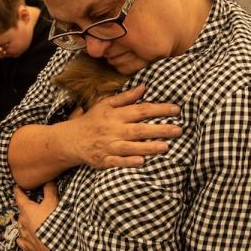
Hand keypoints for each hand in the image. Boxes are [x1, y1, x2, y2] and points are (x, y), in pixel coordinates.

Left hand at [14, 182, 58, 250]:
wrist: (56, 246)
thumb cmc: (53, 222)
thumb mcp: (53, 202)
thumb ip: (49, 190)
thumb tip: (48, 181)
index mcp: (27, 210)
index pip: (19, 197)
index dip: (18, 191)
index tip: (16, 187)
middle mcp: (22, 222)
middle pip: (21, 212)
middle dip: (25, 208)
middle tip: (30, 205)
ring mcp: (24, 235)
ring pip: (20, 226)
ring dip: (24, 222)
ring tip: (29, 220)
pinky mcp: (28, 246)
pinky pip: (21, 240)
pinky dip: (22, 237)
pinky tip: (22, 238)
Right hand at [64, 85, 181, 168]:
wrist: (72, 139)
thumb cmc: (93, 120)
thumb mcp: (106, 104)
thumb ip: (126, 98)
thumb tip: (144, 87)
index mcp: (116, 115)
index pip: (141, 110)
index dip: (159, 110)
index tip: (176, 110)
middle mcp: (113, 130)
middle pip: (139, 130)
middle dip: (159, 130)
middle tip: (178, 130)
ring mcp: (108, 146)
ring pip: (130, 147)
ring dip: (148, 148)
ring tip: (166, 147)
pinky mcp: (104, 160)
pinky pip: (117, 162)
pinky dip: (128, 162)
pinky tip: (141, 162)